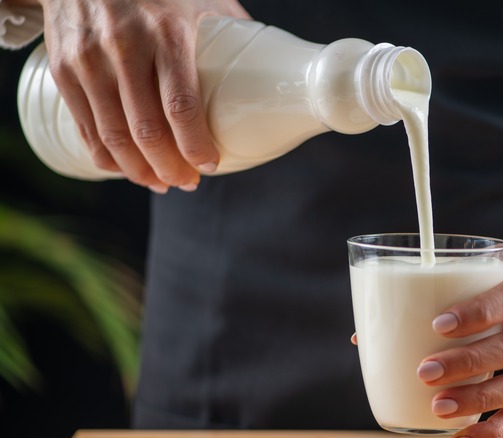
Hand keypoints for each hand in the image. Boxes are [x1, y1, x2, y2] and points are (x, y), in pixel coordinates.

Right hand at [32, 0, 249, 192]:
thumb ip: (227, 31)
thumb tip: (264, 69)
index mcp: (166, 34)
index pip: (181, 107)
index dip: (196, 145)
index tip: (210, 164)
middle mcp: (124, 50)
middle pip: (147, 131)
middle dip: (171, 168)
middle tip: (188, 182)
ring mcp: (88, 62)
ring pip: (114, 137)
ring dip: (140, 171)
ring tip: (161, 182)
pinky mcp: (63, 71)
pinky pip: (86, 128)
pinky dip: (108, 157)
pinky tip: (128, 168)